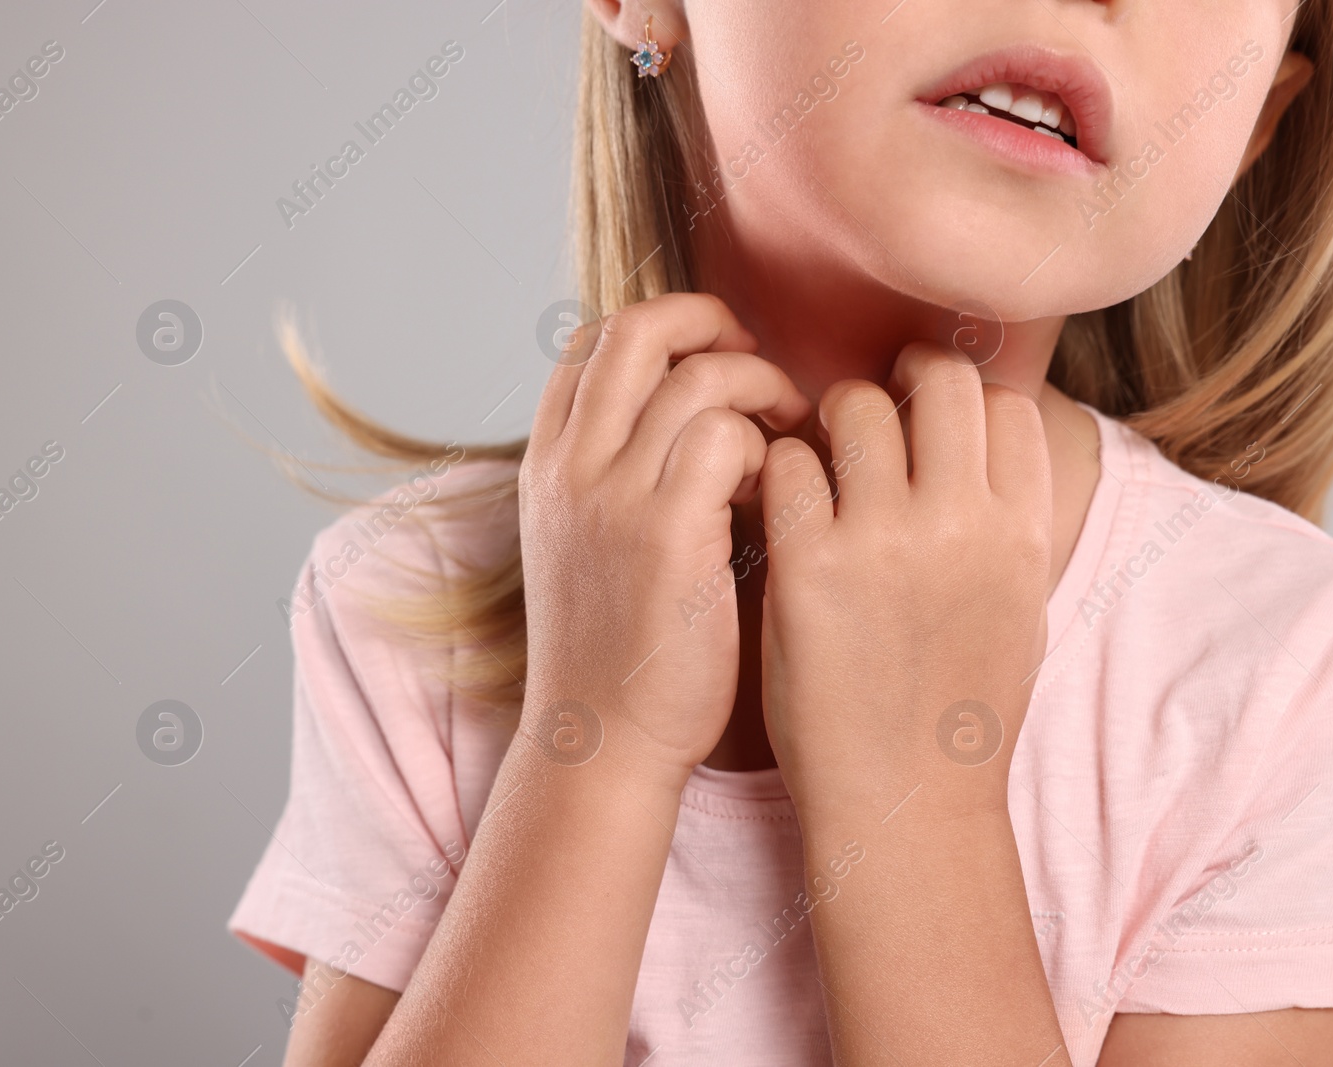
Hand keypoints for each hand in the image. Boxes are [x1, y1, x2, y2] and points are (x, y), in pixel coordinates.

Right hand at [518, 293, 809, 780]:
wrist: (602, 742)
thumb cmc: (616, 649)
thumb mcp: (587, 544)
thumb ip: (617, 474)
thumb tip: (690, 415)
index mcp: (546, 464)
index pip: (591, 341)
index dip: (662, 328)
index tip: (711, 354)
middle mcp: (569, 468)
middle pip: (635, 329)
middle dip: (708, 320)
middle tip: (756, 355)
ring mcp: (612, 498)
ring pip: (696, 378)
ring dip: (758, 387)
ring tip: (786, 428)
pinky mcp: (666, 537)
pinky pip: (727, 439)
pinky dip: (764, 445)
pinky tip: (776, 486)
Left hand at [759, 342, 1051, 820]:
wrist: (905, 802)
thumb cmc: (958, 712)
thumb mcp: (1018, 611)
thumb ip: (1008, 524)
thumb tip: (988, 444)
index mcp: (1023, 532)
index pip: (1007, 403)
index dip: (965, 396)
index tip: (933, 413)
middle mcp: (964, 522)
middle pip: (941, 380)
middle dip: (903, 378)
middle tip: (874, 405)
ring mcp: (886, 540)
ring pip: (856, 405)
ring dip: (834, 416)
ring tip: (820, 453)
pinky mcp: (810, 565)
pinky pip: (789, 462)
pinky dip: (782, 468)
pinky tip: (782, 503)